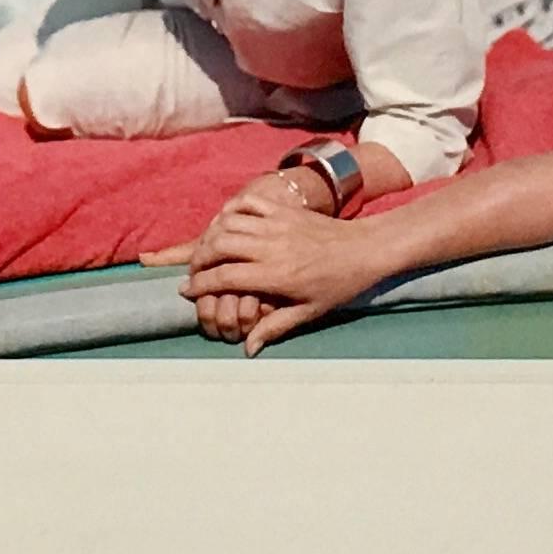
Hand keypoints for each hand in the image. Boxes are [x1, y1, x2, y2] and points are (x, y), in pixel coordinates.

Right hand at [179, 177, 381, 355]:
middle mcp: (272, 247)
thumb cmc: (339, 285)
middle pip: (219, 245)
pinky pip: (249, 203)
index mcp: (276, 275)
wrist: (366, 249)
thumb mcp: (309, 312)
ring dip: (211, 235)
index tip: (186, 291)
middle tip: (193, 271)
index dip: (200, 285)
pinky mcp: (284, 210)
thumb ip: (275, 328)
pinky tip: (225, 221)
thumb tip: (247, 349)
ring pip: (230, 223)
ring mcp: (277, 224)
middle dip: (199, 258)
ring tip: (205, 250)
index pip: (225, 277)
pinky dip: (231, 210)